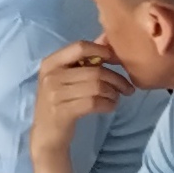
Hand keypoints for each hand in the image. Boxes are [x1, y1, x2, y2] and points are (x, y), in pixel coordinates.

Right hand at [31, 40, 132, 155]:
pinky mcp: (63, 112)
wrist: (46, 133)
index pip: (80, 47)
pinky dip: (108, 104)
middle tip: (127, 88)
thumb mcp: (64, 78)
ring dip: (114, 93)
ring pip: (97, 87)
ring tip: (117, 97)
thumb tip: (107, 38)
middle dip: (116, 79)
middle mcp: (50, 76)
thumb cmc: (59, 101)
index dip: (101, 50)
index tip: (114, 60)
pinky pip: (94, 103)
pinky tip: (110, 106)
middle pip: (94, 70)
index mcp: (50, 63)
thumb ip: (82, 60)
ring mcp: (54, 94)